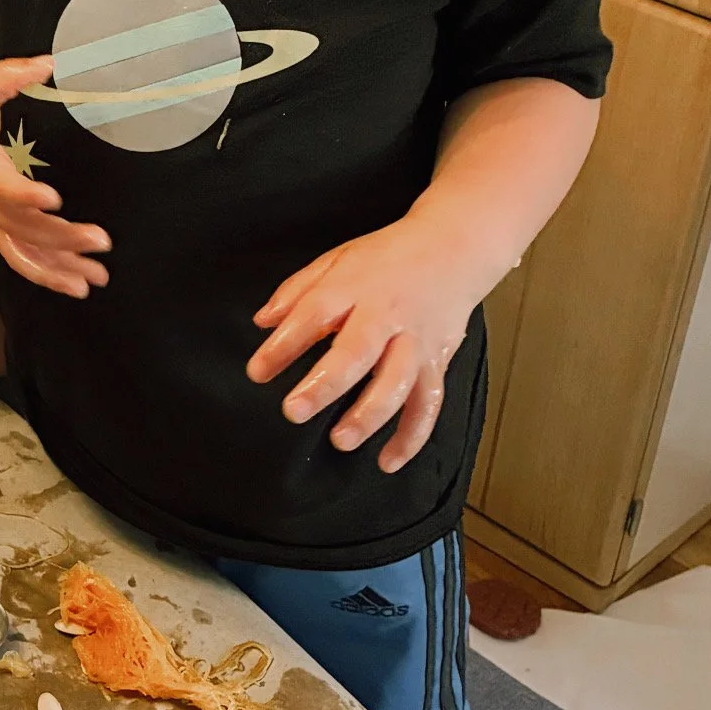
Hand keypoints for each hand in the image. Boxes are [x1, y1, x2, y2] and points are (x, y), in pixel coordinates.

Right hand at [0, 57, 109, 300]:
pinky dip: (48, 272)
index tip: (54, 200)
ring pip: (22, 250)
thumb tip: (51, 63)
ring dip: (59, 267)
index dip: (24, 195)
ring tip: (97, 277)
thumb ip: (14, 74)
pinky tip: (78, 283)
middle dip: (62, 238)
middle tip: (102, 241)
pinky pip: (20, 255)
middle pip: (21, 227)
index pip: (0, 185)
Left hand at [246, 214, 485, 471]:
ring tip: (341, 440)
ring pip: (397, 382)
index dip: (284, 345)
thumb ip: (298, 290)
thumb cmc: (389, 258)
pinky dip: (412, 437)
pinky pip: (428, 404)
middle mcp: (387, 315)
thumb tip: (262, 320)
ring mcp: (415, 341)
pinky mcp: (436, 362)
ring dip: (370, 415)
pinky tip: (388, 460)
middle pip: (357, 352)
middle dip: (325, 385)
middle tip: (294, 411)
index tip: (257, 372)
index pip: (314, 314)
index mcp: (355, 287)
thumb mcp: (337, 259)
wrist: (453, 248)